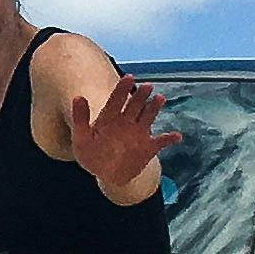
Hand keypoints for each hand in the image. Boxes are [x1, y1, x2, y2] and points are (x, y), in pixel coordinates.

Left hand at [66, 76, 178, 201]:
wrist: (107, 175)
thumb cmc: (91, 155)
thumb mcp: (81, 139)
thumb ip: (80, 119)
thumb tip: (77, 97)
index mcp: (109, 118)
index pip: (116, 100)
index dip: (122, 89)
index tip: (129, 77)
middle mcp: (126, 121)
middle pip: (135, 105)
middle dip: (140, 96)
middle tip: (147, 86)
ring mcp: (139, 133)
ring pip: (148, 117)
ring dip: (154, 108)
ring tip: (159, 98)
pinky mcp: (149, 147)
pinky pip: (161, 141)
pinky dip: (169, 139)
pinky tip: (177, 137)